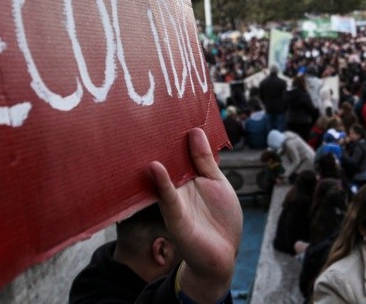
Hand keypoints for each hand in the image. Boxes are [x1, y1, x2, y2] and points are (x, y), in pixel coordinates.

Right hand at [149, 128, 242, 302]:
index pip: (179, 151)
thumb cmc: (221, 218)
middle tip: (145, 118)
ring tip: (142, 138)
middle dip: (157, 143)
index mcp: (188, 176)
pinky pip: (168, 197)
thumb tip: (195, 131)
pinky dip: (162, 183)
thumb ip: (205, 160)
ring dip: (153, 159)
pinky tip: (155, 167)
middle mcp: (178, 186)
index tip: (167, 110)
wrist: (222, 254)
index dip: (174, 134)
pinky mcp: (175, 217)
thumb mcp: (217, 182)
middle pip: (167, 161)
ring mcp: (175, 201)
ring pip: (162, 176)